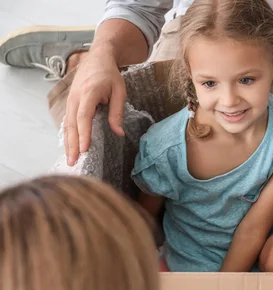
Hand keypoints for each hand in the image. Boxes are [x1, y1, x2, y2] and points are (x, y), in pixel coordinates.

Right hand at [64, 48, 125, 165]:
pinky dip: (68, 136)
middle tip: (73, 162)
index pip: (84, 117)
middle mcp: (75, 98)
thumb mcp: (120, 91)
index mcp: (89, 93)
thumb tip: (119, 133)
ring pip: (67, 125)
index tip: (84, 149)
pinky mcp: (70, 103)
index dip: (84, 133)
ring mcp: (70, 100)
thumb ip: (117, 112)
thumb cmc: (110, 75)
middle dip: (72, 144)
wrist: (97, 58)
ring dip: (68, 143)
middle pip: (71, 124)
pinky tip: (70, 147)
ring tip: (69, 160)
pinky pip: (67, 122)